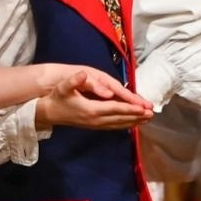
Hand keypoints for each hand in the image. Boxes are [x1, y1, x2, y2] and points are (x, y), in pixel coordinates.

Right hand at [36, 72, 153, 130]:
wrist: (48, 113)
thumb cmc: (57, 97)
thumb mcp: (64, 86)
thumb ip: (74, 80)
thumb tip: (83, 74)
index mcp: (92, 110)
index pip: (116, 108)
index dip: (130, 108)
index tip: (143, 107)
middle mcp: (96, 120)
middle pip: (121, 118)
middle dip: (137, 116)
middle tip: (152, 113)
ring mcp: (96, 125)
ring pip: (119, 124)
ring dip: (134, 122)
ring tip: (148, 119)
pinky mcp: (95, 126)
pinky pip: (114, 126)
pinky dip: (126, 125)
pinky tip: (133, 123)